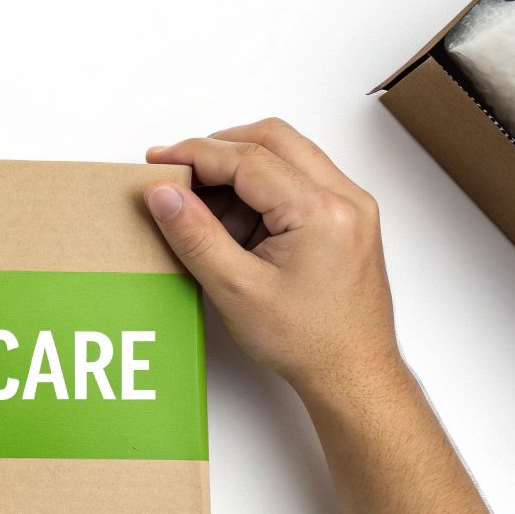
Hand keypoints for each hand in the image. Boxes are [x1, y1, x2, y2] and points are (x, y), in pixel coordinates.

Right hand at [143, 118, 401, 398]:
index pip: (248, 159)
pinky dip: (262, 189)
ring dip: (241, 169)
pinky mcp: (346, 218)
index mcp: (321, 212)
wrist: (353, 373)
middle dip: (220, 149)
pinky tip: (236, 223)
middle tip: (179, 171)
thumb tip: (163, 194)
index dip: (197, 155)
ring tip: (205, 208)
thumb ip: (195, 235)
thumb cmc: (307, 342)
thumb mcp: (236, 290)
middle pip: (273, 140)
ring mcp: (350, 206)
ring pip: (288, 156)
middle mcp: (345, 198)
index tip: (161, 161)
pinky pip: (299, 181)